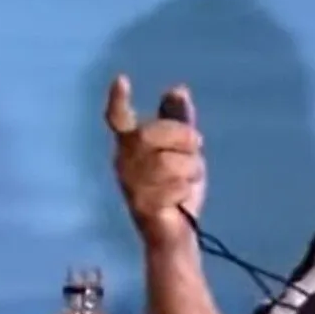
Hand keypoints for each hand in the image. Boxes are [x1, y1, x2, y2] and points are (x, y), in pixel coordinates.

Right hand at [107, 75, 205, 251]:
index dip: (118, 101)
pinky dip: (186, 191)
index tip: (121, 80)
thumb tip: (177, 89)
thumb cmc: (176, 190)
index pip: (118, 120)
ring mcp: (130, 185)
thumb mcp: (183, 151)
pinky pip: (174, 187)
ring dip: (190, 169)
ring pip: (168, 162)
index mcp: (130, 147)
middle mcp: (123, 163)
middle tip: (196, 147)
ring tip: (188, 181)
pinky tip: (181, 198)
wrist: (174, 233)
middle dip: (181, 137)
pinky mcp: (141, 205)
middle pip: (151, 134)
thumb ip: (178, 121)